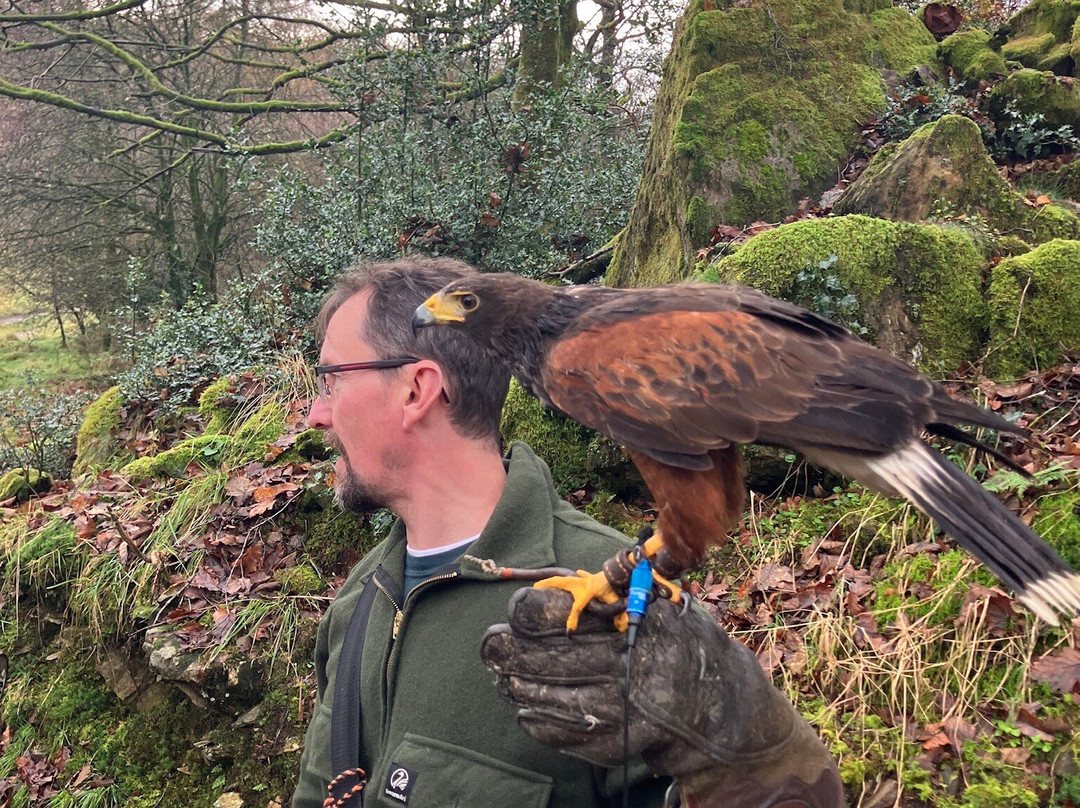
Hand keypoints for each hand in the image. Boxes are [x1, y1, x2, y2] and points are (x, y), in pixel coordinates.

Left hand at [481, 587, 843, 807]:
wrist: (721, 704)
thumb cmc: (679, 639)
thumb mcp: (657, 598)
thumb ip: (613, 584)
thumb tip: (554, 585)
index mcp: (637, 618)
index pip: (558, 613)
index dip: (528, 612)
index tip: (517, 612)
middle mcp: (633, 665)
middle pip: (546, 660)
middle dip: (509, 653)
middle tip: (493, 647)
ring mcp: (628, 709)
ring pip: (550, 699)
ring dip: (518, 687)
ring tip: (504, 677)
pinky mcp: (624, 742)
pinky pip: (566, 733)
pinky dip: (540, 721)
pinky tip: (528, 708)